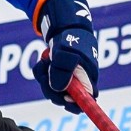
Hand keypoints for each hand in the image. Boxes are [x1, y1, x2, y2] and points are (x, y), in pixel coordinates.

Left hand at [33, 0, 98, 114]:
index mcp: (88, 80)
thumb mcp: (66, 54)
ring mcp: (67, 79)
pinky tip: (43, 61)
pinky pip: (46, 81)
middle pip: (64, 99)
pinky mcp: (58, 74)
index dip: (74, 105)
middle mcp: (79, 82)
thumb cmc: (71, 39)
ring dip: (45, 78)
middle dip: (52, 88)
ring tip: (46, 62)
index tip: (64, 99)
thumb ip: (63, 71)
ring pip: (53, 90)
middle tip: (46, 73)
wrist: (66, 25)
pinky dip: (42, 72)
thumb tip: (58, 89)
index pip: (86, 102)